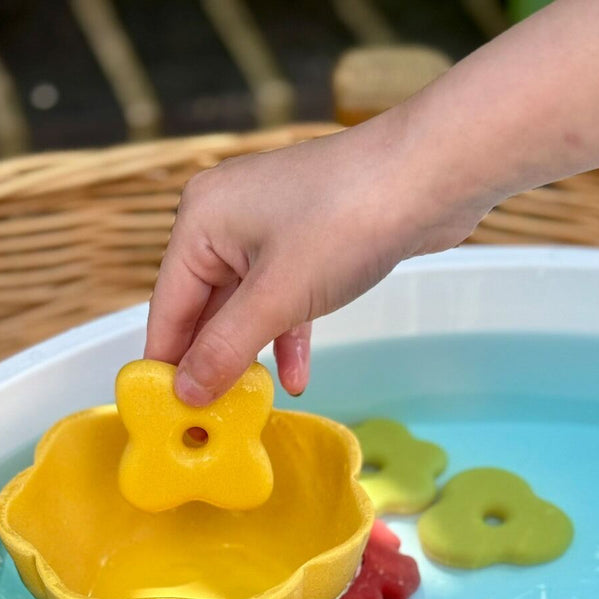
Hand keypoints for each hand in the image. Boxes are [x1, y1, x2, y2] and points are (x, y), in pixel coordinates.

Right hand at [144, 110, 484, 405]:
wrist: (430, 176)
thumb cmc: (348, 221)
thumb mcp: (277, 298)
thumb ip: (226, 349)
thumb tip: (187, 393)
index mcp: (201, 220)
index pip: (168, 308)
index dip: (168, 364)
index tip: (169, 415)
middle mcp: (225, 218)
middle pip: (204, 310)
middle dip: (213, 363)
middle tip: (211, 422)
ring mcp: (267, 228)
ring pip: (245, 308)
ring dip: (251, 356)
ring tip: (249, 406)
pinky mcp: (307, 240)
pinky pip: (281, 299)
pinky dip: (287, 336)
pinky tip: (296, 376)